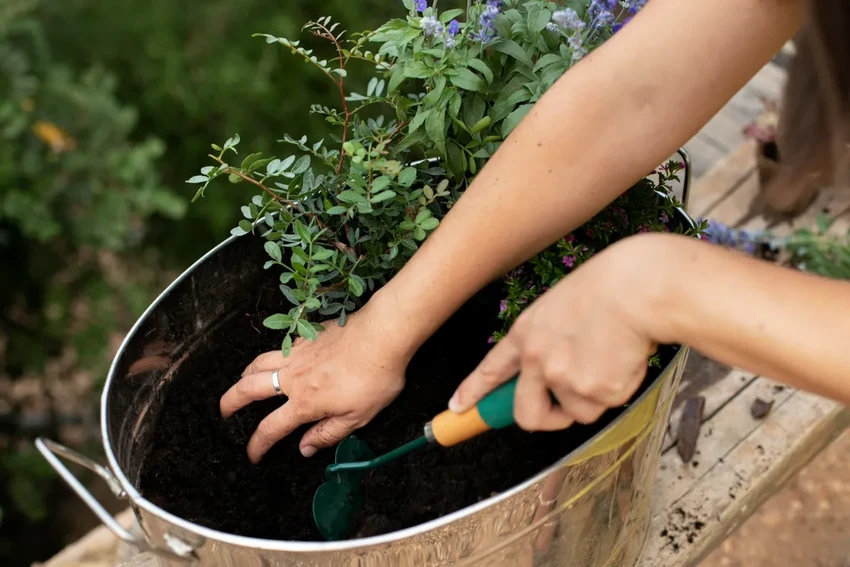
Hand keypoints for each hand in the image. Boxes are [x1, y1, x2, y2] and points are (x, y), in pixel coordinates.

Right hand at [220, 301, 408, 462]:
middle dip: (230, 403)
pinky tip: (277, 360)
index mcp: (305, 403)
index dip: (257, 446)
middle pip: (248, 390)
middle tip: (224, 412)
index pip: (270, 429)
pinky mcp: (305, 336)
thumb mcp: (358, 417)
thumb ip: (328, 433)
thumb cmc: (375, 377)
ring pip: (258, 363)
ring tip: (240, 382)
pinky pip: (278, 348)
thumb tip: (305, 448)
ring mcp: (297, 353)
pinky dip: (270, 357)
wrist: (382, 334)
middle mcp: (293, 377)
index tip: (252, 455)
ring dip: (243, 375)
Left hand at [449, 234, 666, 430]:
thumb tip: (562, 372)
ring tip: (612, 358)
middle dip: (545, 419)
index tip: (458, 408)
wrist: (637, 288)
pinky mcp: (594, 393)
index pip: (491, 369)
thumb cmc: (610, 285)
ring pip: (578, 411)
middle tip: (563, 412)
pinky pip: (607, 404)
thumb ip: (553, 338)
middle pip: (527, 414)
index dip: (473, 392)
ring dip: (596, 395)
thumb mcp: (562, 305)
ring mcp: (563, 379)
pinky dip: (619, 389)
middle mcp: (537, 360)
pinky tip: (625, 359)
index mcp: (526, 333)